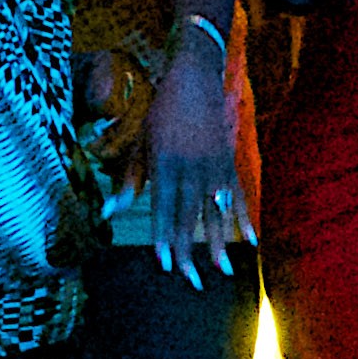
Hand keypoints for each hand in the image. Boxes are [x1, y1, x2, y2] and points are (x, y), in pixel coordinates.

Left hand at [135, 23, 254, 282]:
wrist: (194, 78)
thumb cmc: (161, 112)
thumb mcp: (141, 142)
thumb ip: (130, 181)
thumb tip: (107, 212)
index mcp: (164, 162)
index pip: (163, 209)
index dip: (164, 237)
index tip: (165, 264)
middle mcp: (190, 167)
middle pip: (189, 216)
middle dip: (189, 250)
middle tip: (191, 280)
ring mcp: (214, 165)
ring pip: (215, 211)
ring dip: (219, 242)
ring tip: (223, 269)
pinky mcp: (229, 161)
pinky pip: (239, 195)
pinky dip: (244, 218)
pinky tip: (250, 240)